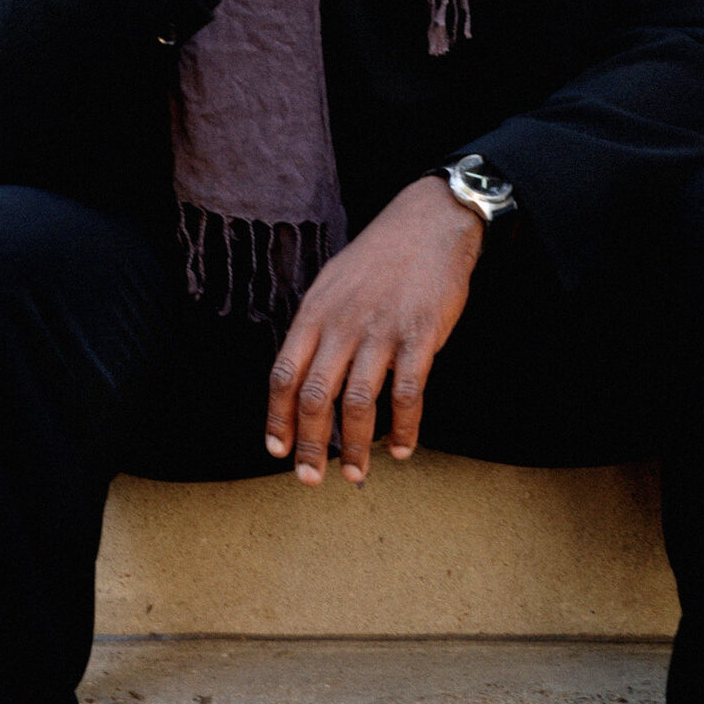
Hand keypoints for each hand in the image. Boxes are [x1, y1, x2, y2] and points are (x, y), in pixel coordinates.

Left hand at [264, 177, 484, 484]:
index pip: (284, 374)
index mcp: (314, 313)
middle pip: (316, 396)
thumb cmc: (377, 258)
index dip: (278, 418)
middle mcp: (342, 324)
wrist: (427, 223)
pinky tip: (402, 449)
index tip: (276, 450)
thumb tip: (299, 377)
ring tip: (355, 474)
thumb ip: (314, 329)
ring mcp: (381, 331)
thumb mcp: (330, 284)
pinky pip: (408, 393)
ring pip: (359, 402)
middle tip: (310, 479)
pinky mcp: (420, 336)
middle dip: (310, 445)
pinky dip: (405, 428)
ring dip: (356, 446)